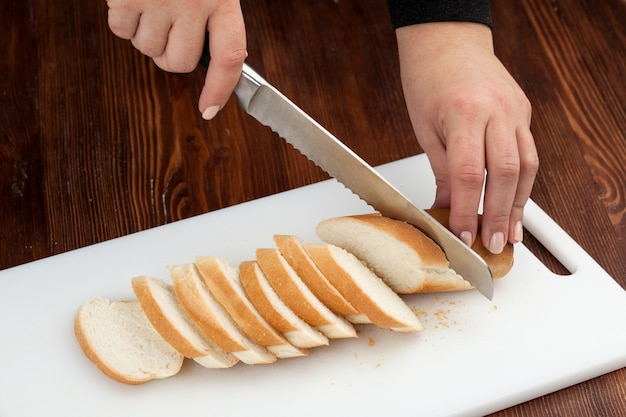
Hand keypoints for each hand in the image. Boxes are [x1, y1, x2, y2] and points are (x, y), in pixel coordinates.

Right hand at [106, 0, 246, 118]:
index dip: (221, 89)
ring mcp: (158, 0)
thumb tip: (218, 62)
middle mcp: (193, 2)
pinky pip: (119, 31)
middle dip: (172, 55)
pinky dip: (122, 20)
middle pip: (180, 63)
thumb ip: (216, 17)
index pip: (230, 57)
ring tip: (152, 4)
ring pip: (148, 50)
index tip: (210, 110)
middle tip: (170, 30)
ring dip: (146, 35)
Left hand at [395, 22, 538, 253]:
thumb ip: (442, 169)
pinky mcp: (524, 111)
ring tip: (510, 233)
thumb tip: (449, 206)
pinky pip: (528, 152)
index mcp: (465, 113)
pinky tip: (515, 202)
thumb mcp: (425, 128)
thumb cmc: (428, 78)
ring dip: (518, 204)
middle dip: (498, 214)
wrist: (447, 41)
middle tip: (493, 244)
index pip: (470, 174)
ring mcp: (516, 110)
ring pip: (525, 165)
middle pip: (505, 173)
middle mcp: (497, 111)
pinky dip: (522, 181)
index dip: (468, 210)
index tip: (464, 235)